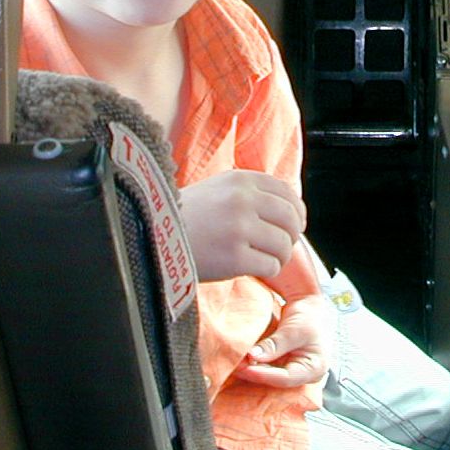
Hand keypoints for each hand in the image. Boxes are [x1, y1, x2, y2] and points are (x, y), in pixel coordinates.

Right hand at [178, 170, 305, 281]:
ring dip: (280, 256)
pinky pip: (271, 266)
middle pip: (291, 219)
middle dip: (291, 236)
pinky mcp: (235, 258)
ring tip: (264, 259)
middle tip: (281, 247)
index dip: (296, 212)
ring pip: (284, 245)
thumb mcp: (218, 189)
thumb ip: (250, 192)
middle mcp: (243, 200)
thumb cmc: (186, 217)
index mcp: (240, 179)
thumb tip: (290, 209)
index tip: (294, 225)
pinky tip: (251, 269)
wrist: (152, 237)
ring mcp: (239, 228)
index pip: (288, 193)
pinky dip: (266, 271)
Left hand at [235, 294, 332, 388]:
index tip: (245, 368)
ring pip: (268, 376)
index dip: (263, 375)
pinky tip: (241, 360)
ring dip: (251, 369)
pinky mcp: (281, 366)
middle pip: (275, 380)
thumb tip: (253, 356)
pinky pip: (265, 369)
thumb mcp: (293, 330)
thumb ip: (275, 345)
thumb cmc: (308, 316)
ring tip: (235, 362)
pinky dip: (254, 365)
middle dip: (254, 373)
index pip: (286, 378)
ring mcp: (292, 372)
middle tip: (235, 365)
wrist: (308, 305)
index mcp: (314, 369)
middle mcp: (303, 375)